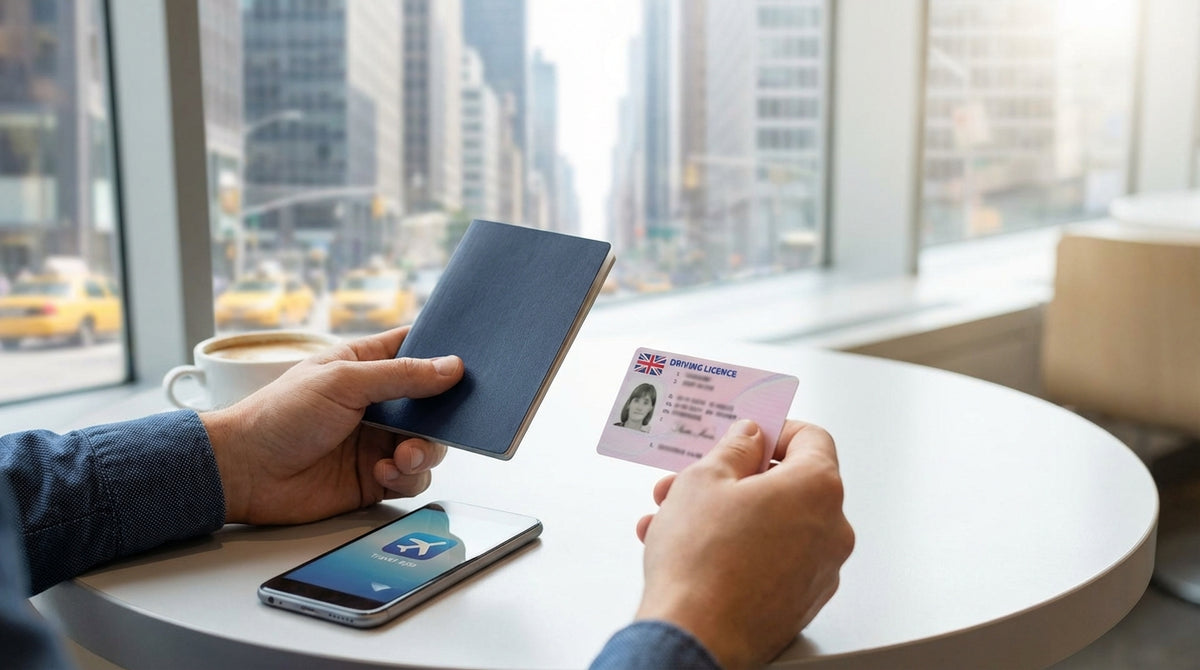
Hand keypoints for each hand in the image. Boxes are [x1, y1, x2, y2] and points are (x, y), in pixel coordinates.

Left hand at [199, 327, 462, 524]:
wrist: (246, 473)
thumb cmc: (279, 415)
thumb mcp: (343, 382)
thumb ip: (401, 375)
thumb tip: (451, 367)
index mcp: (367, 366)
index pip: (417, 350)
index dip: (445, 354)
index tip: (471, 362)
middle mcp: (379, 403)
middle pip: (435, 404)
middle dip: (446, 415)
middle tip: (450, 421)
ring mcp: (379, 441)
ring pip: (431, 444)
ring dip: (426, 450)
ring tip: (403, 455)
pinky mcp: (376, 478)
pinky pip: (414, 477)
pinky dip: (408, 476)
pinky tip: (383, 472)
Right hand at [634, 419, 853, 669]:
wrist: (696, 638)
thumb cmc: (702, 563)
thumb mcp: (704, 480)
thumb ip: (734, 448)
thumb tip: (748, 437)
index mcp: (818, 489)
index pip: (811, 438)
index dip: (773, 429)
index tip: (745, 434)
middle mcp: (831, 530)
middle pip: (787, 484)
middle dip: (735, 478)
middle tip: (695, 478)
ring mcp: (819, 572)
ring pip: (773, 524)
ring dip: (726, 514)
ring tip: (676, 518)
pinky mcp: (800, 603)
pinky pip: (770, 559)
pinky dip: (737, 548)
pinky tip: (691, 550)